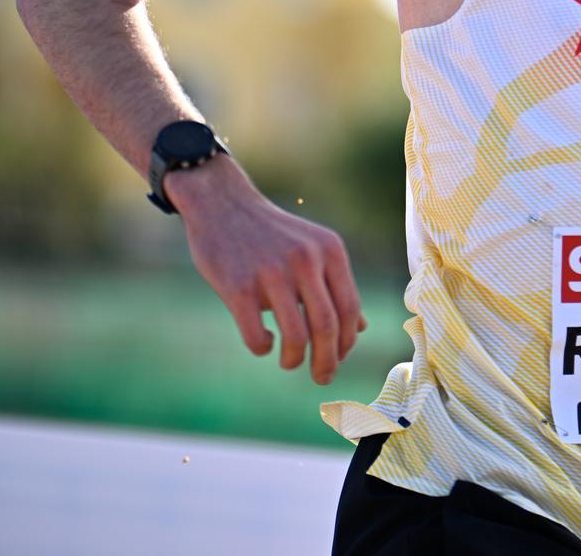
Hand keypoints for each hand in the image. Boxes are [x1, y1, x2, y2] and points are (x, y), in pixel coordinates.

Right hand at [170, 162, 367, 383]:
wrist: (222, 203)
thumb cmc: (271, 234)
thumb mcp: (312, 249)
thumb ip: (335, 286)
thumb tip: (359, 328)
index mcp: (329, 251)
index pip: (349, 309)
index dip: (346, 342)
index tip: (338, 359)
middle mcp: (305, 260)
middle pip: (327, 326)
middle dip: (327, 361)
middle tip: (322, 377)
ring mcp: (271, 272)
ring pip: (296, 336)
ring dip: (295, 360)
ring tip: (289, 363)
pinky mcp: (237, 286)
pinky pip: (256, 335)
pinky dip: (262, 348)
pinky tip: (262, 343)